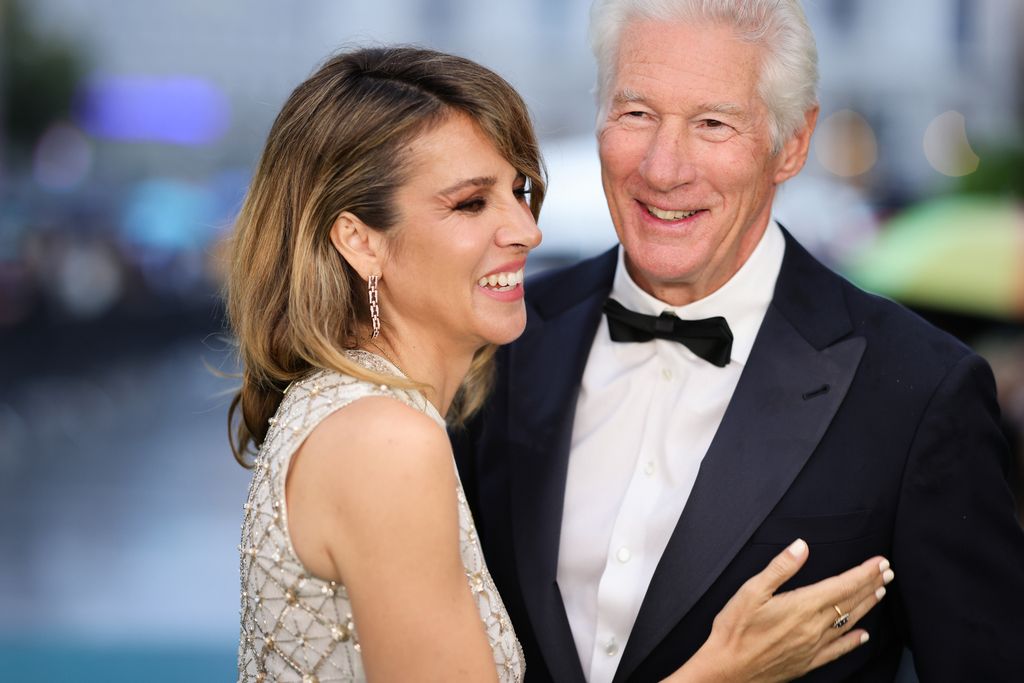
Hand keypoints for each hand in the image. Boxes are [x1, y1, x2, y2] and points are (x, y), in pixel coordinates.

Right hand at [669, 539, 892, 682]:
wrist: (727, 670)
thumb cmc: (734, 629)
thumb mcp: (751, 591)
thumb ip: (780, 568)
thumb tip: (801, 546)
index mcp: (802, 606)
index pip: (842, 585)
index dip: (863, 573)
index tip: (879, 562)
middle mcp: (814, 627)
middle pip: (850, 602)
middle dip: (871, 585)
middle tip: (887, 572)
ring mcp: (813, 646)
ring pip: (848, 622)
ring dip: (866, 606)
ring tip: (880, 593)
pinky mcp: (807, 662)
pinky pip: (838, 650)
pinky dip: (853, 641)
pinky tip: (863, 635)